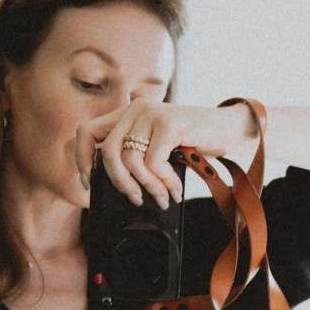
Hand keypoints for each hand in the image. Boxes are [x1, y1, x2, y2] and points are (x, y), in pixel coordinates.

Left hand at [75, 101, 256, 209]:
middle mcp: (134, 109)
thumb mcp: (156, 151)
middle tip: (135, 200)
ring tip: (162, 198)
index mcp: (126, 115)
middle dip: (119, 183)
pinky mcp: (168, 122)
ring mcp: (151, 113)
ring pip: (129, 160)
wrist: (228, 131)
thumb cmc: (191, 145)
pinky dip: (163, 182)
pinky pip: (152, 163)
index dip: (81, 159)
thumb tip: (114, 187)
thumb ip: (134, 158)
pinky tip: (174, 189)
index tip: (89, 183)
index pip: (85, 131)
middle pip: (106, 152)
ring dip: (147, 187)